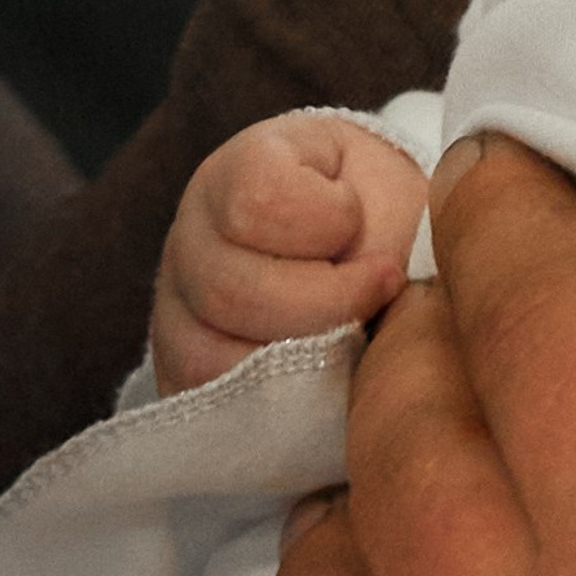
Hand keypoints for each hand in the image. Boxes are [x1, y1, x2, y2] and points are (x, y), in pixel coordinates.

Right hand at [151, 114, 427, 394]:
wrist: (375, 247)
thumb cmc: (387, 211)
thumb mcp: (398, 195)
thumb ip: (390, 234)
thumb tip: (391, 296)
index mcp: (240, 170)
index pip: (256, 200)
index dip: (329, 219)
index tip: (364, 222)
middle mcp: (192, 237)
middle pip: (231, 291)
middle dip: (329, 302)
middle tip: (381, 289)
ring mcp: (177, 308)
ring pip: (213, 359)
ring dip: (306, 354)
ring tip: (357, 331)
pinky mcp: (183, 371)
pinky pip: (213, 405)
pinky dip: (280, 396)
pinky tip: (328, 368)